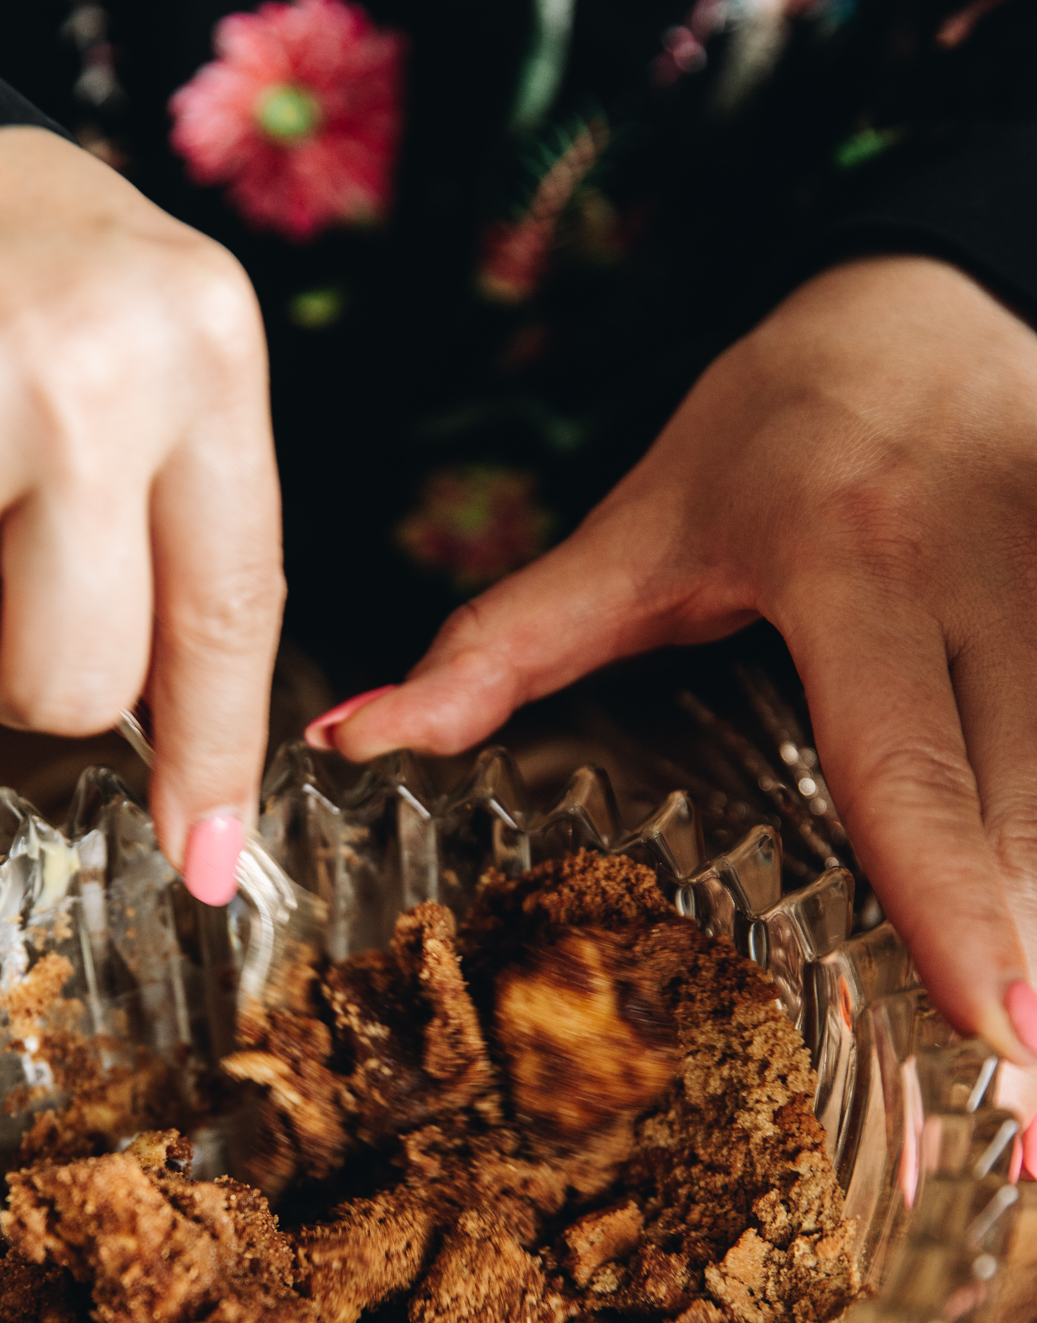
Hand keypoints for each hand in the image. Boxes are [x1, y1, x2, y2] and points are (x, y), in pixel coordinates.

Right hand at [0, 126, 283, 903]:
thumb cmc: (17, 280)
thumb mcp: (161, 354)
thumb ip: (194, 543)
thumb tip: (196, 807)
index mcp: (202, 348)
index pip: (230, 610)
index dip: (213, 755)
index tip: (211, 861)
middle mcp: (78, 374)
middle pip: (70, 689)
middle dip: (29, 663)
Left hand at [328, 255, 1036, 1069]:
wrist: (920, 294)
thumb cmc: (769, 432)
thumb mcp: (636, 530)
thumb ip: (503, 646)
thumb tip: (353, 743)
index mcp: (851, 567)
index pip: (909, 765)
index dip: (958, 901)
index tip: (1002, 1027)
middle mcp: (994, 563)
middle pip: (1035, 799)